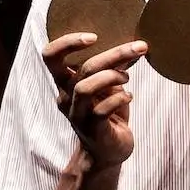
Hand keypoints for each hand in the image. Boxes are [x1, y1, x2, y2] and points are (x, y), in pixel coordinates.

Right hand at [43, 32, 147, 168]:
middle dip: (113, 54)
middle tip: (139, 47)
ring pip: (85, 88)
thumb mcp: (110, 85)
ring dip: (112, 77)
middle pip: (82, 69)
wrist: (109, 152)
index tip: (94, 37)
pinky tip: (128, 96)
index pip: (50, 56)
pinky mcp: (92, 130)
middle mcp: (67, 97)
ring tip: (127, 77)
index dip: (67, 42)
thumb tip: (134, 43)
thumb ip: (115, 66)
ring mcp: (78, 115)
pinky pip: (101, 110)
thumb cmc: (109, 113)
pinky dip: (119, 98)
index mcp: (67, 82)